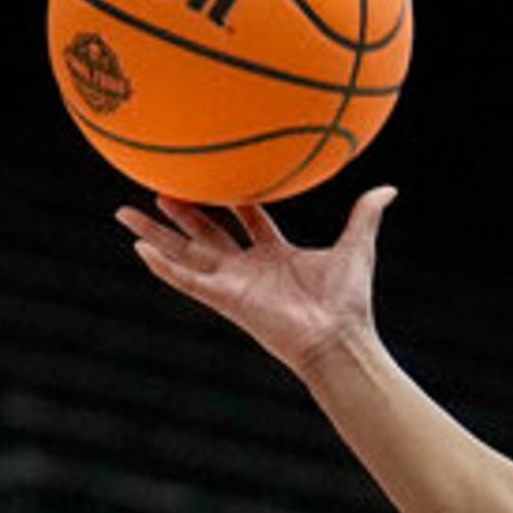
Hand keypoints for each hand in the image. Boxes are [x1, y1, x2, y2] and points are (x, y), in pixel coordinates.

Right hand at [117, 188, 394, 372]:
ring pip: (185, 252)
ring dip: (156, 233)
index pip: (248, 220)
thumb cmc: (348, 301)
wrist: (339, 338)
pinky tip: (139, 248)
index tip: (216, 174)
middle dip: (180, 212)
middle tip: (156, 188)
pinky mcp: (225, 299)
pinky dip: (163, 266)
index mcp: (276, 255)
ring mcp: (233, 284)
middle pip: (206, 233)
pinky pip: (187, 280)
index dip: (234, 198)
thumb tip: (389, 189)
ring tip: (124, 212)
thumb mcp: (356, 246)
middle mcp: (249, 269)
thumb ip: (365, 215)